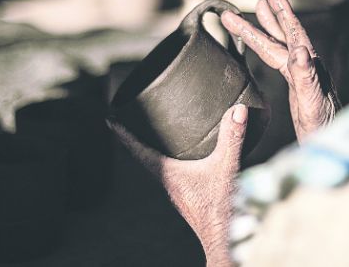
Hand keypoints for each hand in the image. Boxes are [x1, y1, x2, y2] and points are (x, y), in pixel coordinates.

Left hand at [107, 104, 248, 266]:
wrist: (223, 238)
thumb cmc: (219, 209)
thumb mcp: (226, 167)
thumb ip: (232, 138)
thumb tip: (237, 110)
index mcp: (169, 175)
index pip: (139, 151)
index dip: (124, 134)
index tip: (110, 120)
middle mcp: (169, 184)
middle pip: (144, 158)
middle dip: (135, 139)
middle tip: (126, 121)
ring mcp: (178, 192)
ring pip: (157, 168)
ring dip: (151, 151)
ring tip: (150, 136)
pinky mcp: (188, 197)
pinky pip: (172, 175)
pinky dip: (168, 161)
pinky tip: (182, 159)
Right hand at [221, 0, 339, 140]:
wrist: (332, 150)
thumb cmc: (325, 131)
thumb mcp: (313, 104)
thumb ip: (307, 77)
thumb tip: (299, 50)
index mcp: (310, 67)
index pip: (293, 34)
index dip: (281, 12)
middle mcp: (307, 67)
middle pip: (284, 35)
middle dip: (272, 15)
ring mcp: (303, 77)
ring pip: (281, 46)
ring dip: (269, 28)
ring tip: (258, 9)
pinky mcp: (298, 89)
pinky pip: (280, 62)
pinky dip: (270, 49)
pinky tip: (266, 47)